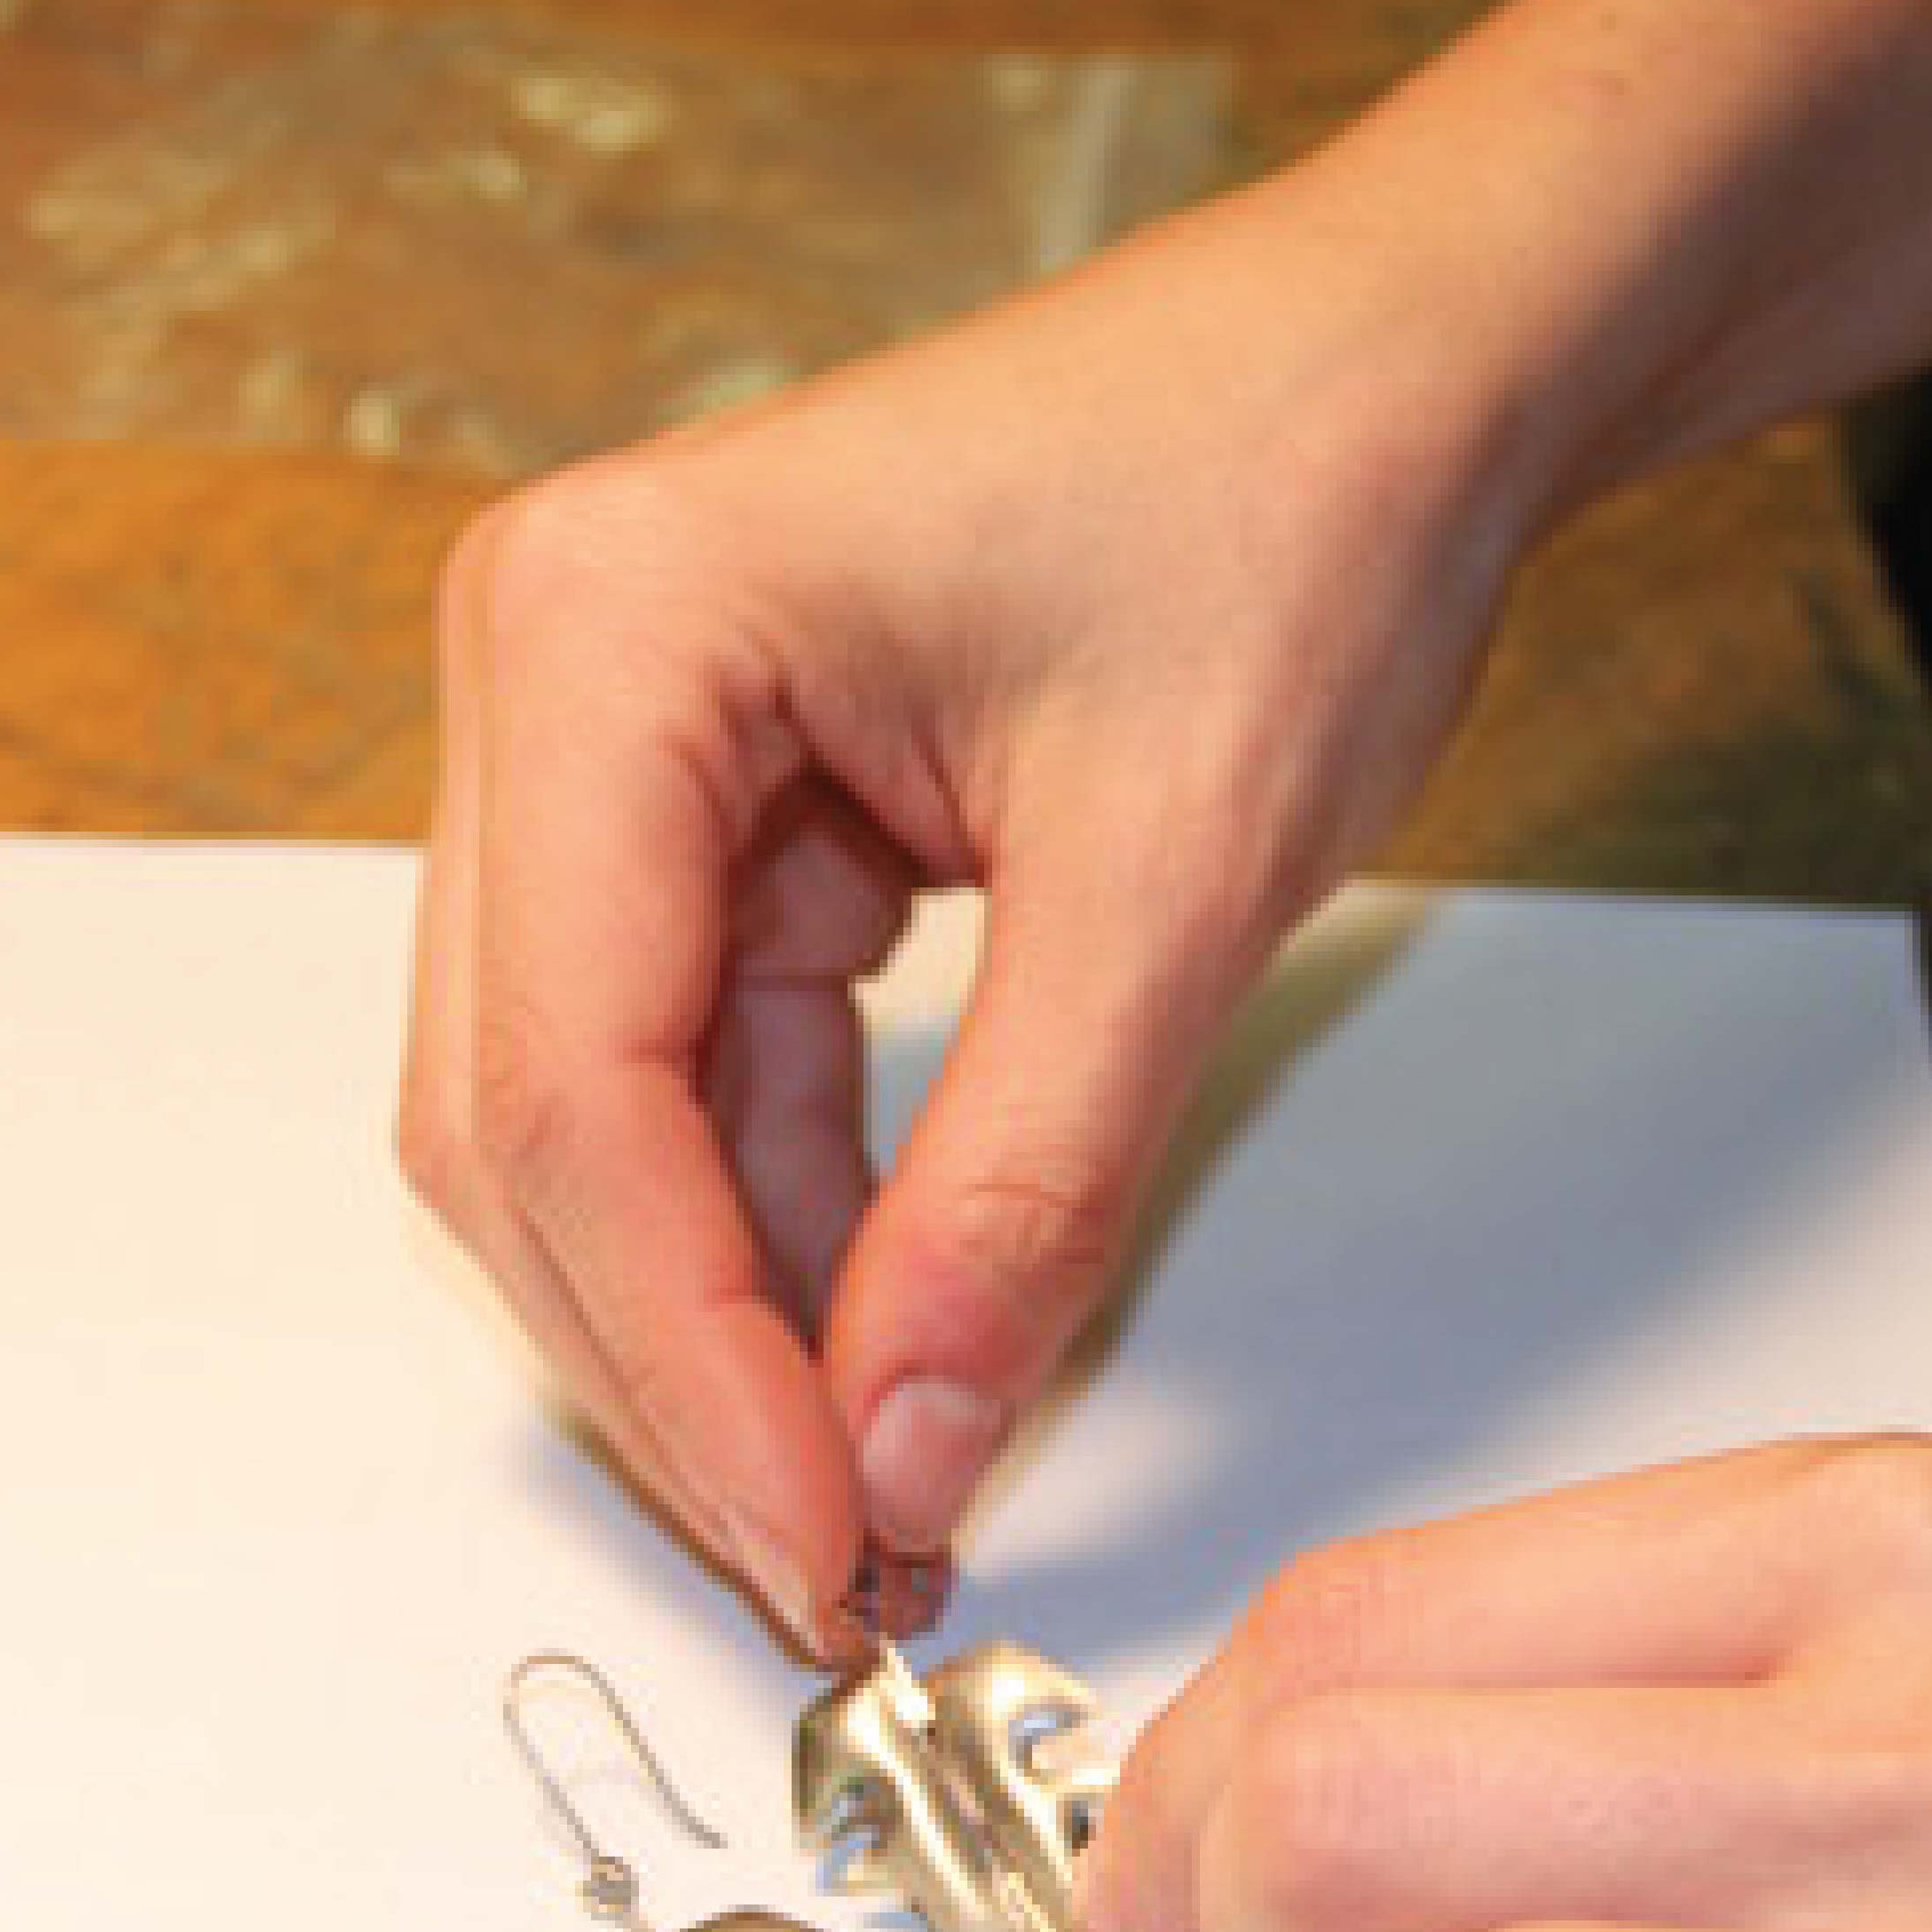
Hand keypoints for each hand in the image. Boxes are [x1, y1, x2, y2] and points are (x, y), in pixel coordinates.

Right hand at [399, 184, 1529, 1638]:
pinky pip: (708, 1076)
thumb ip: (1022, 1190)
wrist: (1399, 366)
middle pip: (532, 1121)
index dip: (684, 1359)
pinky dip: (791, 1230)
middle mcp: (561, 677)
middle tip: (833, 1565)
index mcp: (608, 632)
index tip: (813, 1544)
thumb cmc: (1297, 495)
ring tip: (876, 1497)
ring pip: (602, 1124)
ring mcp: (625, 746)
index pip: (570, 1083)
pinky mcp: (725, 811)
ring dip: (729, 1321)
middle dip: (680, 1364)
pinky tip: (884, 1356)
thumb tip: (905, 1454)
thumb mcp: (1174, 881)